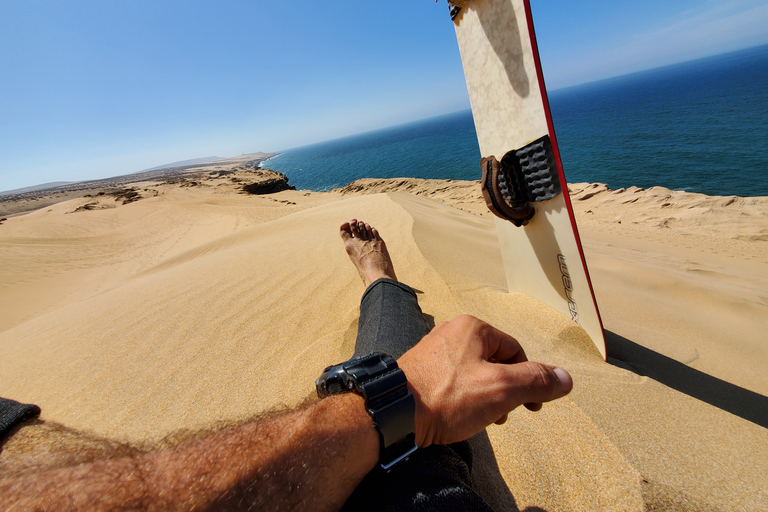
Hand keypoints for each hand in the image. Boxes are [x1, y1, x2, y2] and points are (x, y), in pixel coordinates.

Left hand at [398, 315, 572, 447]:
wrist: (393, 413)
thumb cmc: (446, 398)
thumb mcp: (501, 389)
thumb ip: (535, 381)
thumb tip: (565, 378)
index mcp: (473, 328)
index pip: (516, 351)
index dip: (528, 380)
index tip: (530, 408)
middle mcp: (452, 331)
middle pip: (495, 361)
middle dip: (505, 390)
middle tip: (502, 415)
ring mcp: (433, 350)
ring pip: (474, 372)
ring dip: (485, 396)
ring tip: (480, 419)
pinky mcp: (420, 369)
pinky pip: (453, 380)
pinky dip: (462, 398)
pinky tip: (457, 417)